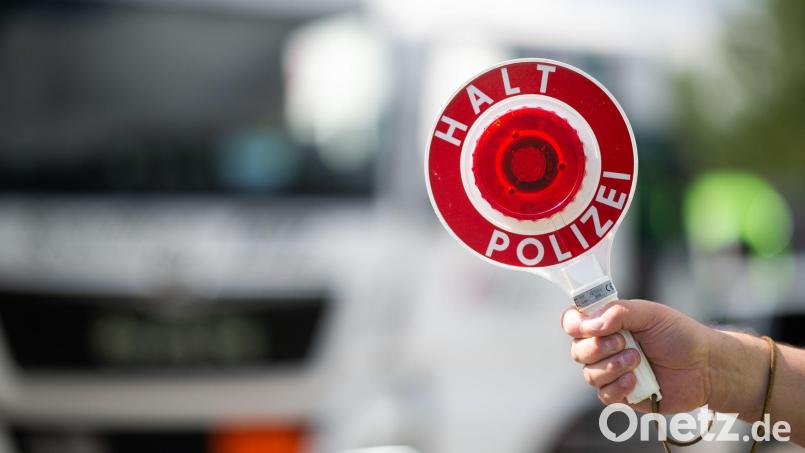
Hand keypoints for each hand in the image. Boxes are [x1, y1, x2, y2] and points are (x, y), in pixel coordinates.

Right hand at [560, 299, 717, 412]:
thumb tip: (591, 324)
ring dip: (611, 367)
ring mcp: (611, 372)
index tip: (591, 327)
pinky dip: (618, 387)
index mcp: (606, 324)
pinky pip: (604, 395)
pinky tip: (636, 380)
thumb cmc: (680, 335)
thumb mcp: (650, 313)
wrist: (706, 367)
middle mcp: (604, 347)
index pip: (573, 323)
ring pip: (589, 374)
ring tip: (637, 360)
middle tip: (624, 342)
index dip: (575, 325)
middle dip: (598, 347)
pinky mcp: (621, 394)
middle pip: (577, 350)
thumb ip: (618, 312)